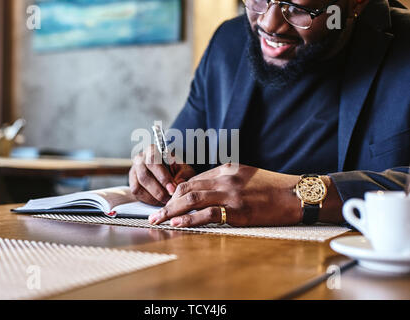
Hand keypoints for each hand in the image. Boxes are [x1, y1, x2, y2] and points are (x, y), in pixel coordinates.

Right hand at [129, 144, 195, 205]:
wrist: (169, 172)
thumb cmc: (176, 168)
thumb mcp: (183, 168)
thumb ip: (183, 174)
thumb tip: (178, 182)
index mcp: (152, 150)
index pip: (153, 161)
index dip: (163, 177)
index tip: (173, 188)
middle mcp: (140, 159)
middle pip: (144, 175)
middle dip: (158, 189)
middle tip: (170, 197)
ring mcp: (134, 171)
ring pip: (138, 186)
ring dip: (153, 196)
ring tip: (166, 200)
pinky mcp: (132, 182)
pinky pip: (137, 193)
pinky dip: (148, 199)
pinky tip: (158, 201)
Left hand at [148, 164, 302, 226]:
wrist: (295, 194)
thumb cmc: (272, 186)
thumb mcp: (247, 175)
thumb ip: (226, 179)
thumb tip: (206, 189)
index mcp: (226, 169)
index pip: (193, 179)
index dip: (176, 192)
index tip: (167, 203)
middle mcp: (225, 178)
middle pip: (187, 187)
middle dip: (168, 201)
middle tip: (156, 212)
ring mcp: (230, 194)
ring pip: (192, 199)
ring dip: (172, 210)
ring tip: (159, 219)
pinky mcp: (237, 210)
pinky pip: (207, 214)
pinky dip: (189, 218)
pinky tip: (177, 222)